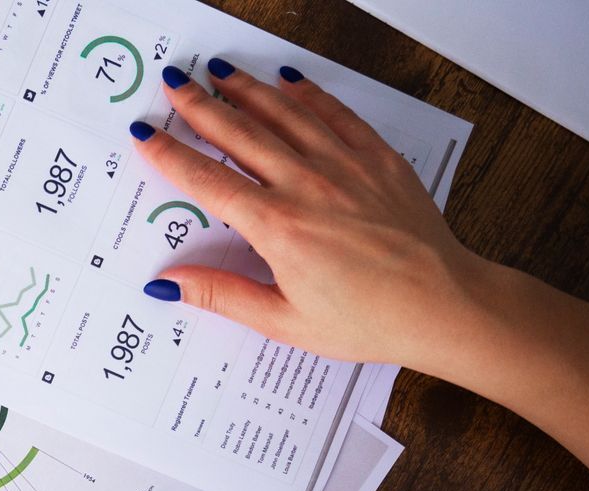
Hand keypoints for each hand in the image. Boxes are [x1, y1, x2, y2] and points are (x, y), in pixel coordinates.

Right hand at [132, 60, 489, 375]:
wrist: (442, 305)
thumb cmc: (368, 321)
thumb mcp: (284, 321)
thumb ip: (222, 295)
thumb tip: (168, 285)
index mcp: (278, 229)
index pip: (209, 182)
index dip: (171, 156)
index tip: (146, 134)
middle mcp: (308, 187)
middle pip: (241, 135)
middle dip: (201, 106)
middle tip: (174, 84)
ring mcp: (346, 167)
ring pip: (285, 115)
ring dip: (248, 90)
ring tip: (220, 72)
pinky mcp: (378, 159)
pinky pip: (336, 115)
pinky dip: (308, 95)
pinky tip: (288, 82)